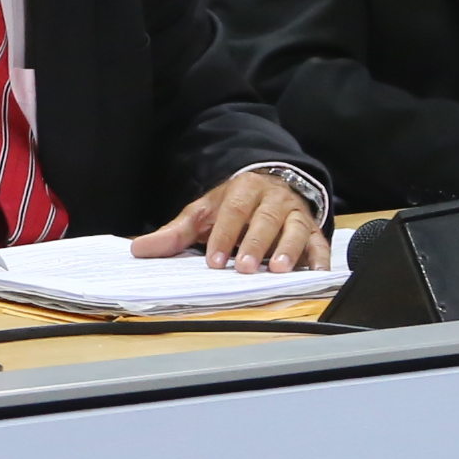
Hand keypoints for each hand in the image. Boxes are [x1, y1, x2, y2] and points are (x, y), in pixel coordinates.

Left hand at [136, 169, 331, 272]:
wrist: (272, 184)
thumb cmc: (234, 206)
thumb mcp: (203, 213)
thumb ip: (175, 233)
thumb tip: (138, 249)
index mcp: (243, 190)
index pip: (233, 211)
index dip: (224, 235)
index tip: (214, 260)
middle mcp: (273, 199)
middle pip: (266, 219)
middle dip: (255, 243)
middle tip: (244, 267)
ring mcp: (295, 214)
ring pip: (295, 229)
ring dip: (288, 249)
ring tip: (279, 270)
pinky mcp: (313, 230)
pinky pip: (319, 243)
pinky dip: (319, 259)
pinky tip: (315, 274)